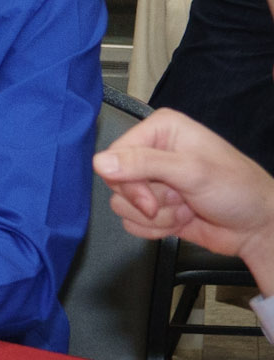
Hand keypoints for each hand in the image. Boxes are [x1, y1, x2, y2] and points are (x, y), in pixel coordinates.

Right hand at [95, 108, 273, 291]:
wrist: (258, 228)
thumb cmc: (239, 191)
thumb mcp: (192, 171)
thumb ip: (144, 164)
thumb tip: (101, 162)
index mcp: (160, 131)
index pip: (115, 154)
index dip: (129, 180)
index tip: (153, 196)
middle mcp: (153, 153)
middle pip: (117, 182)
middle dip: (148, 201)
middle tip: (178, 201)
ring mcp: (153, 182)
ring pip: (122, 205)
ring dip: (157, 216)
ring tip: (186, 208)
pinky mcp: (153, 207)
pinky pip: (131, 223)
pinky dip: (156, 229)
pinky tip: (182, 219)